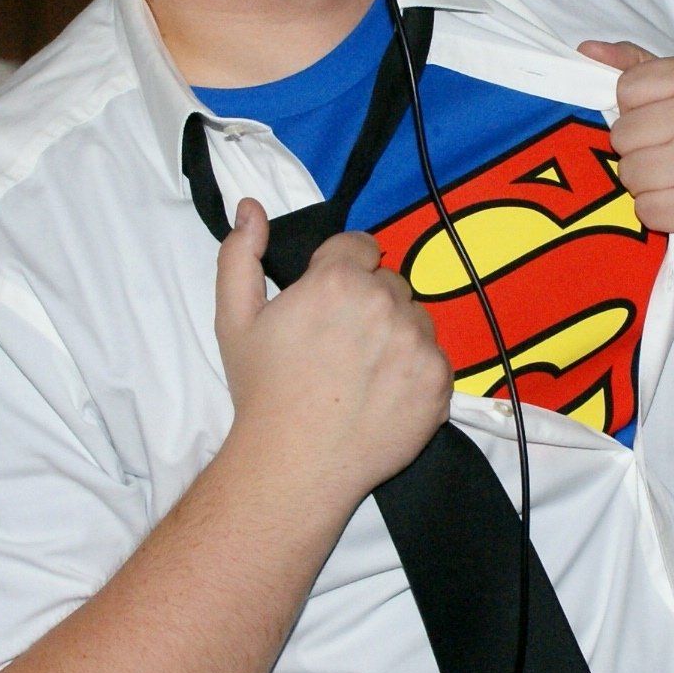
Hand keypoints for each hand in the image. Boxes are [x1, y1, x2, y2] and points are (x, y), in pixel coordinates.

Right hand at [212, 200, 450, 505]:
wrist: (294, 464)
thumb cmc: (262, 391)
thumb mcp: (234, 320)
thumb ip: (240, 255)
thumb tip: (250, 208)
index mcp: (337, 280)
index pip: (361, 246)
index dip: (343, 270)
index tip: (330, 302)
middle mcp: (384, 303)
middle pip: (390, 283)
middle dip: (370, 302)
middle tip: (341, 344)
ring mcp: (417, 343)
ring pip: (416, 319)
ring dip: (397, 334)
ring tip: (363, 372)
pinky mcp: (439, 382)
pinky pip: (435, 358)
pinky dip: (416, 370)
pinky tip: (383, 393)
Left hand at [580, 40, 673, 267]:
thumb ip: (639, 67)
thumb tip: (586, 50)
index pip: (626, 88)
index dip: (636, 112)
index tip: (663, 123)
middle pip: (622, 134)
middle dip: (638, 152)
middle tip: (672, 158)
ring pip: (629, 173)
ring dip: (646, 185)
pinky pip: (644, 208)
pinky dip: (659, 213)